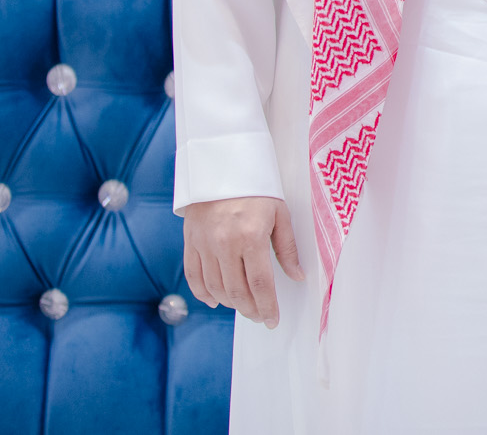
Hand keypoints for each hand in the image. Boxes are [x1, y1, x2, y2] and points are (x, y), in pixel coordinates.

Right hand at [182, 196, 305, 326]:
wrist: (223, 165)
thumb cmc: (257, 189)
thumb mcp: (280, 214)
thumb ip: (287, 248)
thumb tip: (297, 276)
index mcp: (251, 237)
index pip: (260, 284)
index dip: (267, 306)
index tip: (272, 320)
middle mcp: (224, 244)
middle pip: (236, 291)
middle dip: (250, 309)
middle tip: (259, 316)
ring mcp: (204, 244)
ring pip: (214, 288)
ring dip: (230, 303)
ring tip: (244, 306)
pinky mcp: (190, 242)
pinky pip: (194, 276)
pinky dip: (203, 294)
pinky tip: (215, 301)